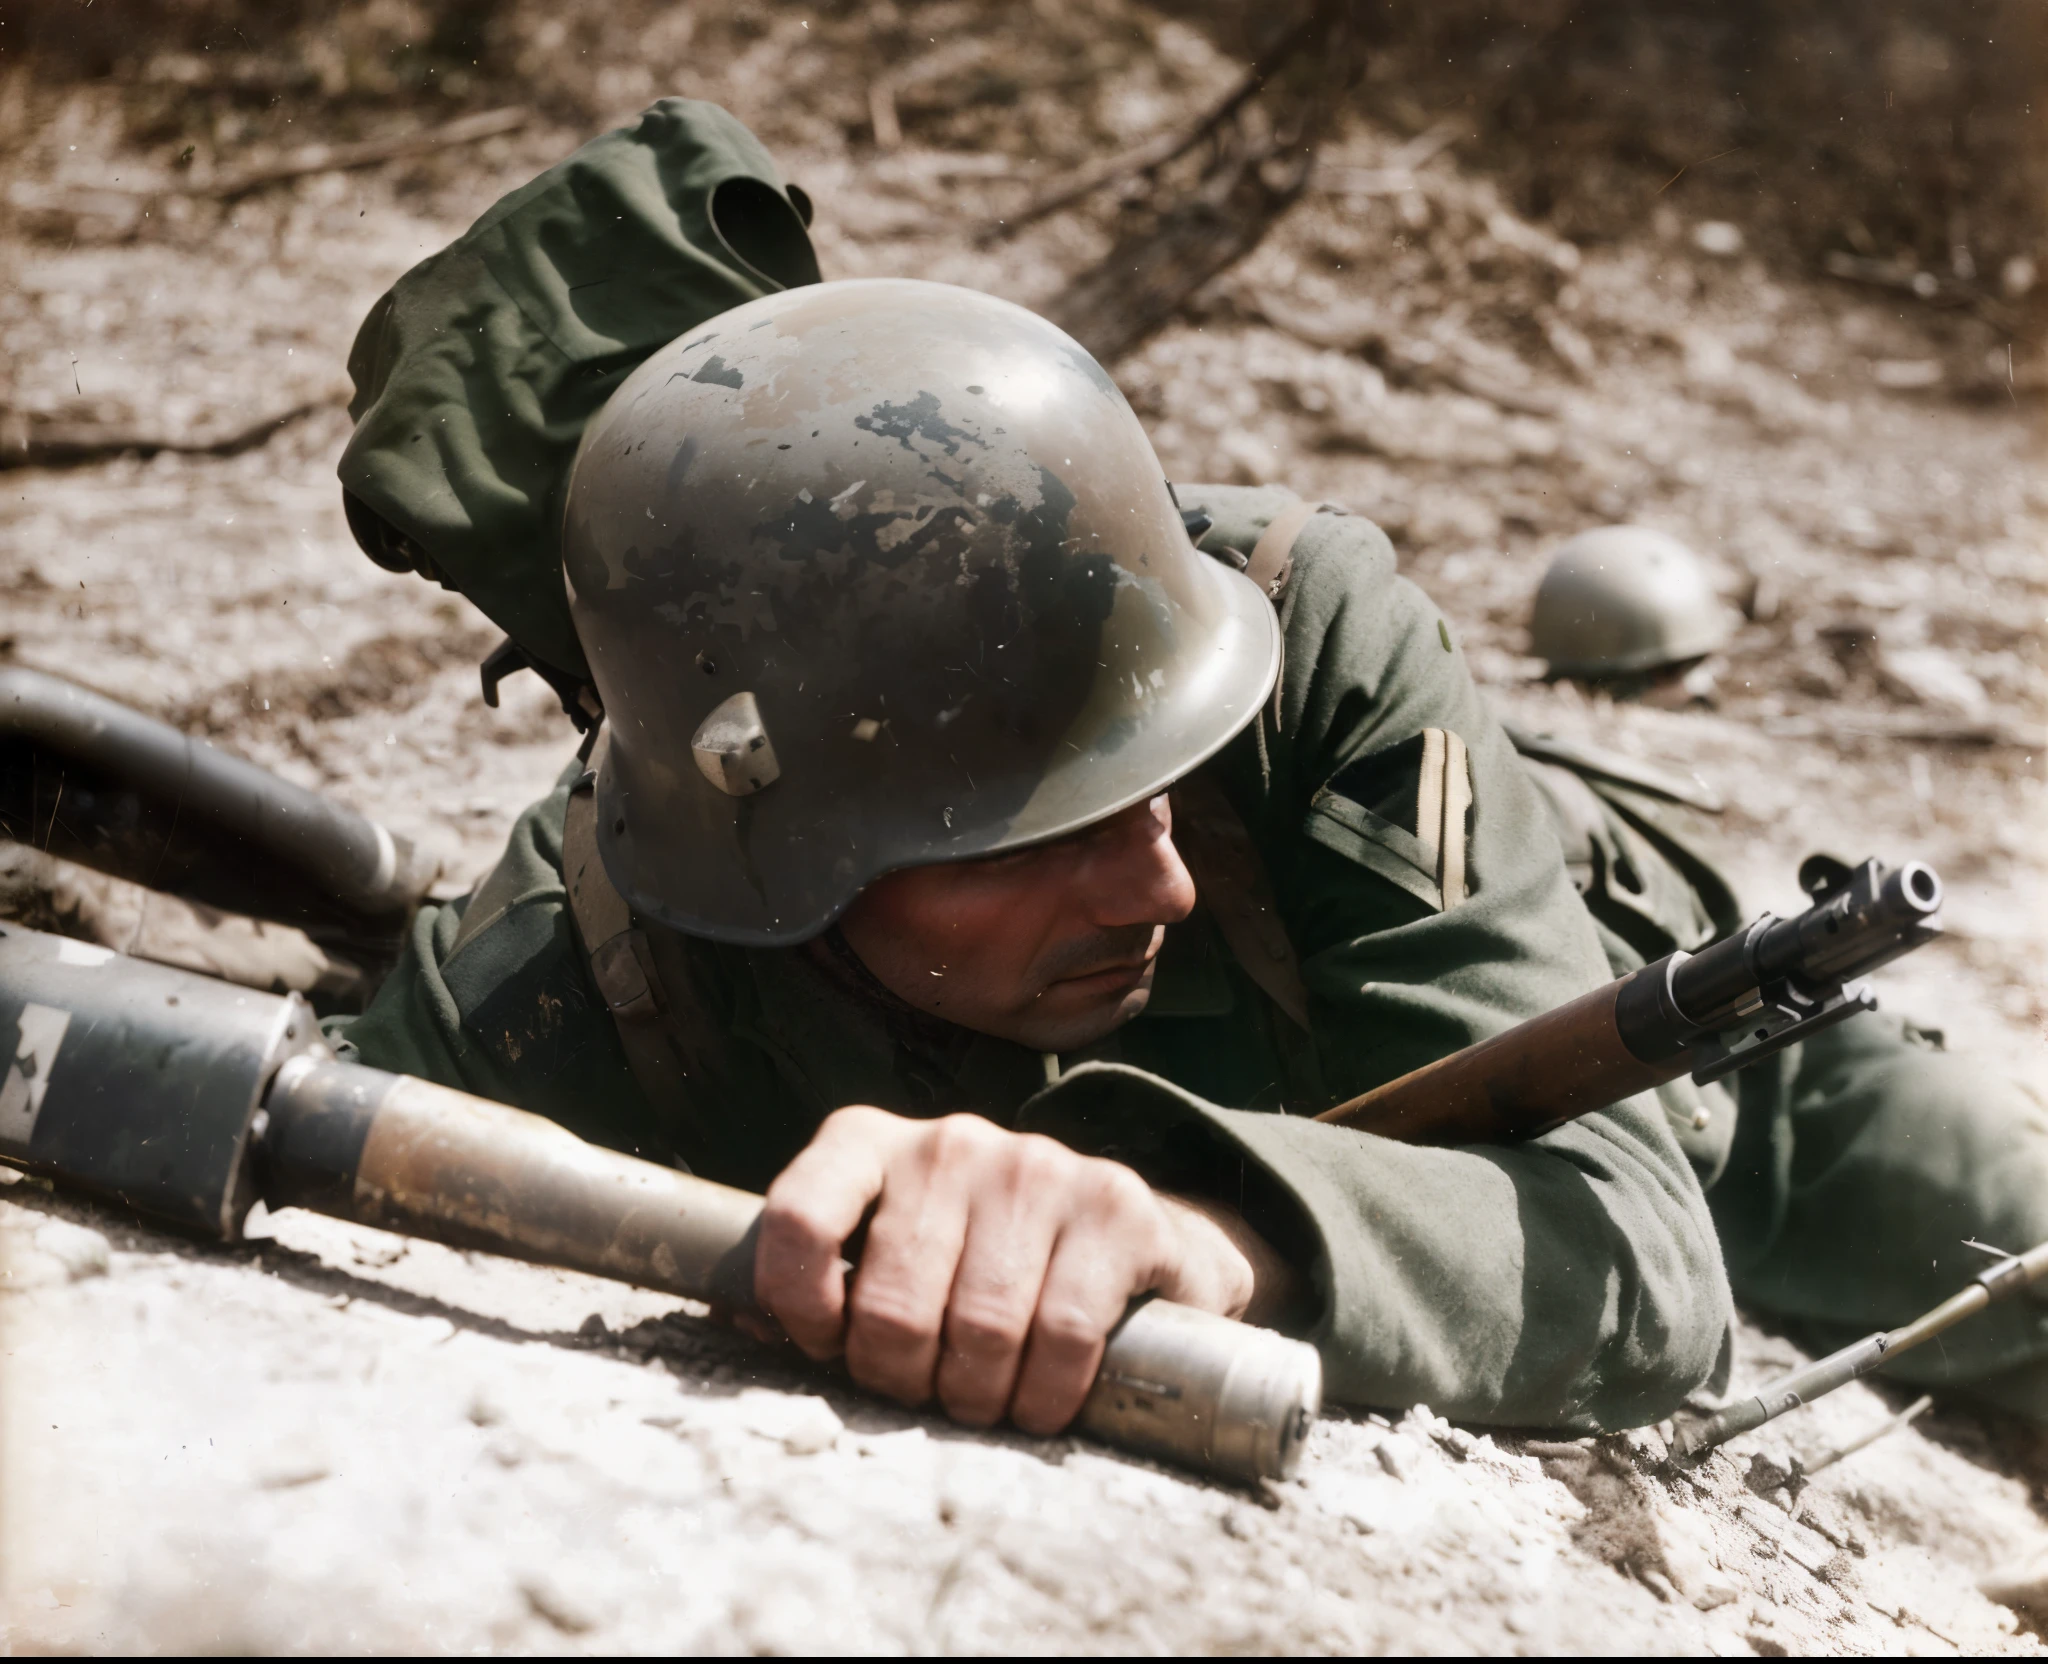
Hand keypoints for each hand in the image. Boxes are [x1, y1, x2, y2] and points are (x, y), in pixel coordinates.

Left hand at [754, 1106, 1291, 1433]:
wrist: (1120, 1246)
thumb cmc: (971, 1267)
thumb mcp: (877, 1256)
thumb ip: (809, 1283)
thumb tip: (733, 1323)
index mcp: (867, 1141)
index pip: (798, 1218)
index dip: (799, 1309)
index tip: (827, 1348)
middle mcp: (949, 1139)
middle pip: (891, 1307)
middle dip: (902, 1379)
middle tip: (924, 1389)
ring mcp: (1036, 1163)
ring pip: (979, 1330)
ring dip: (976, 1396)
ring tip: (981, 1396)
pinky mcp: (1113, 1203)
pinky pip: (1063, 1335)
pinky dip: (1045, 1395)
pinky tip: (1040, 1396)